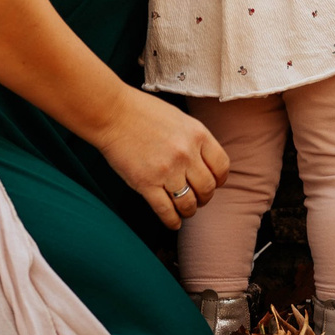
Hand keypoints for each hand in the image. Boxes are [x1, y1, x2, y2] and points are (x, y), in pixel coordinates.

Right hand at [94, 91, 230, 229]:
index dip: (219, 180)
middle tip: (198, 199)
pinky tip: (173, 222)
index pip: (222, 166)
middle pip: (207, 188)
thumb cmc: (144, 112)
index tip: (214, 184)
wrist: (112, 114)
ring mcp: (166, 170)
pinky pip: (165, 211)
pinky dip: (172, 221)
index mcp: (198, 135)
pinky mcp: (146, 184)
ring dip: (189, 210)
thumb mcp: (180, 119)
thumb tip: (206, 162)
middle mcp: (186, 154)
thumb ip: (195, 140)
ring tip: (185, 210)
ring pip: (188, 203)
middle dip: (205, 197)